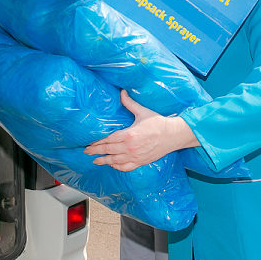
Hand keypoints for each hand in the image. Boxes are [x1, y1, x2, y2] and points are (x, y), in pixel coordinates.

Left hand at [84, 91, 198, 171]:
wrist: (173, 135)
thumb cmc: (158, 123)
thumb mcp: (142, 112)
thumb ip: (129, 103)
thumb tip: (121, 92)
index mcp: (128, 135)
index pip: (108, 140)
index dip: (97, 142)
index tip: (89, 143)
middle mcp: (130, 148)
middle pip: (108, 151)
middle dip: (96, 151)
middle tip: (87, 152)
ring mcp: (135, 156)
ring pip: (115, 161)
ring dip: (104, 161)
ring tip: (95, 161)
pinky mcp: (141, 162)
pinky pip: (125, 167)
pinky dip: (117, 167)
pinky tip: (112, 165)